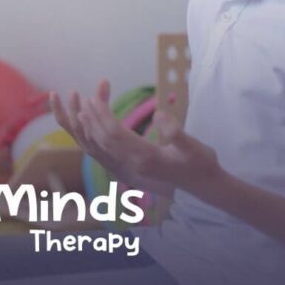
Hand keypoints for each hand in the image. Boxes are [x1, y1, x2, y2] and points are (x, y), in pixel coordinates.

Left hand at [50, 79, 220, 196]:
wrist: (203, 186)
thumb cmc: (200, 163)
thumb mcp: (195, 147)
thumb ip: (176, 133)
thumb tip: (159, 115)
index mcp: (146, 158)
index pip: (115, 134)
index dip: (102, 115)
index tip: (94, 98)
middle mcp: (132, 166)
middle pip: (103, 139)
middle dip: (91, 118)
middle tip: (84, 98)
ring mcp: (128, 170)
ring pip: (99, 149)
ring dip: (87, 128)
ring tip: (81, 109)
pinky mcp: (128, 171)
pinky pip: (102, 156)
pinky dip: (92, 140)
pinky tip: (89, 128)